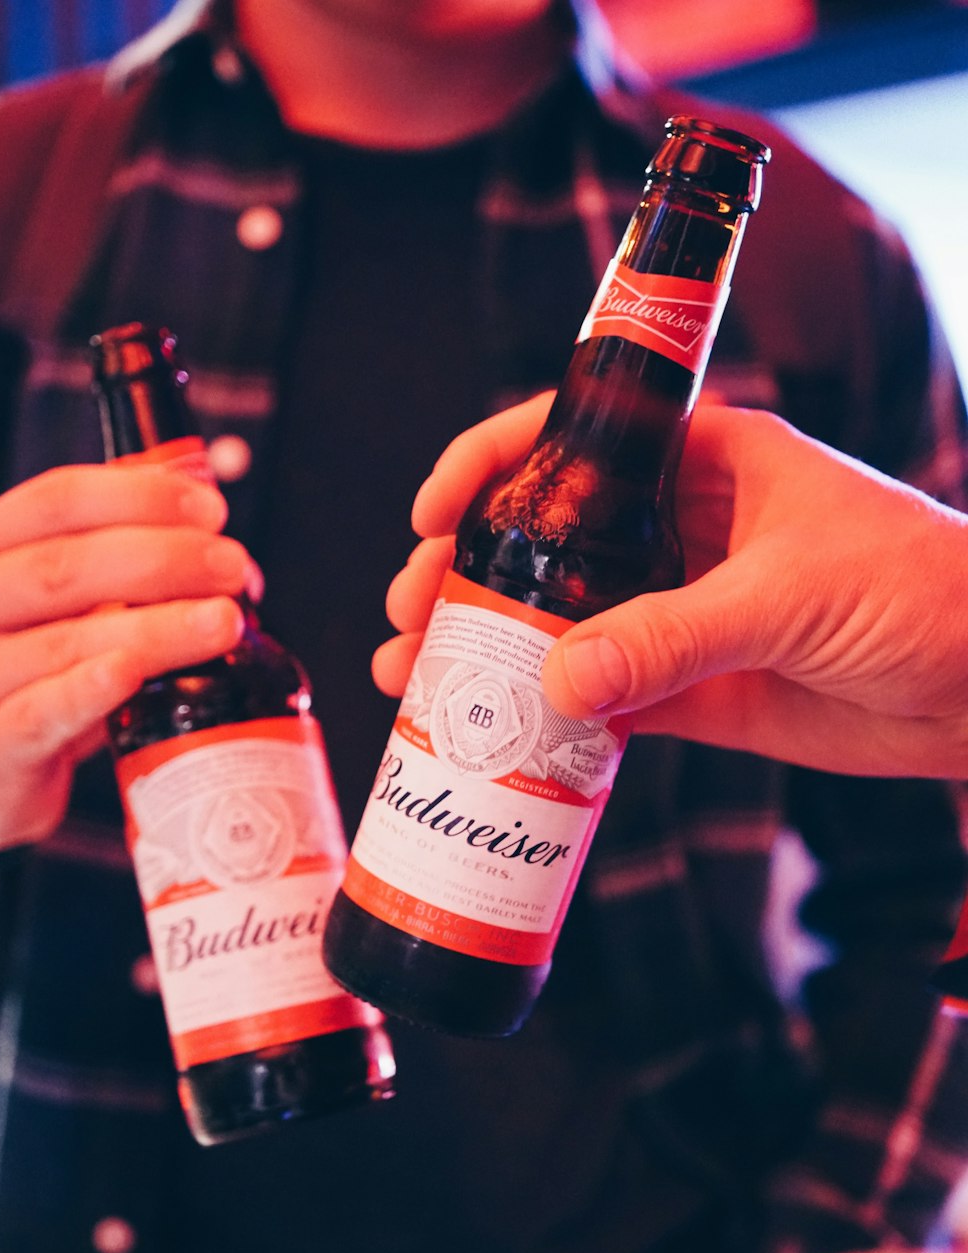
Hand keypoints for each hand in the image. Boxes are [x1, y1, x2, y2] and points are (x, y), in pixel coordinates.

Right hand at [0, 463, 255, 850]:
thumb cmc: (27, 669)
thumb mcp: (61, 591)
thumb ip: (120, 529)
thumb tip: (196, 466)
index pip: (54, 501)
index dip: (139, 497)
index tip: (210, 509)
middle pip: (65, 567)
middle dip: (163, 560)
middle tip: (232, 568)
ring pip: (66, 642)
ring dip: (157, 628)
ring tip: (224, 621)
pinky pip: (39, 715)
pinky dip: (88, 691)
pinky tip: (131, 673)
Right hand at [376, 397, 967, 778]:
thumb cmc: (922, 590)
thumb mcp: (788, 594)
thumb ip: (671, 636)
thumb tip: (557, 678)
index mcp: (705, 462)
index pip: (574, 441)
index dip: (490, 467)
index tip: (430, 515)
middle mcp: (683, 530)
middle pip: (550, 541)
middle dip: (470, 573)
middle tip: (411, 616)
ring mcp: (686, 613)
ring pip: (566, 625)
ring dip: (495, 652)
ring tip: (419, 682)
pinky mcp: (700, 690)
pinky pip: (608, 700)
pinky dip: (555, 719)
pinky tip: (501, 736)